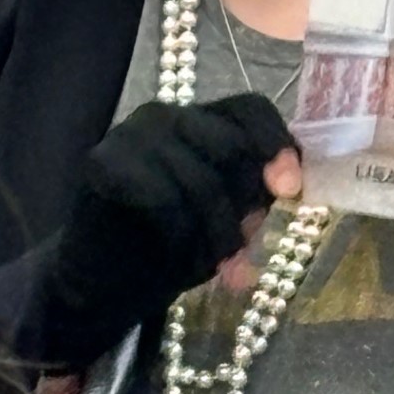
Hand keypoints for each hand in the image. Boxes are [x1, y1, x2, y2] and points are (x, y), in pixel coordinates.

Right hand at [34, 94, 298, 369]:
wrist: (103, 284)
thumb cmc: (172, 246)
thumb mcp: (227, 219)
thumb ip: (255, 195)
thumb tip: (290, 185)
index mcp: (201, 122)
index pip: (250, 109)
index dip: (276, 144)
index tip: (290, 191)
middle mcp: (166, 116)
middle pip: (230, 147)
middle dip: (242, 209)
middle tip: (242, 253)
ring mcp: (131, 136)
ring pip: (200, 180)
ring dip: (216, 236)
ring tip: (217, 269)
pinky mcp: (103, 164)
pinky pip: (163, 198)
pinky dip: (182, 237)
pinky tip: (179, 261)